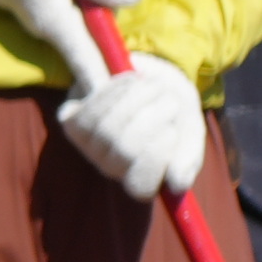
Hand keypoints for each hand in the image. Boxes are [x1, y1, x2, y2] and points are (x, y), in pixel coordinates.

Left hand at [52, 53, 204, 202]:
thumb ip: (188, 155)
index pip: (142, 187)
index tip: (172, 131)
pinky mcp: (71, 121)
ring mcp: (88, 147)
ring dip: (137, 97)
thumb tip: (178, 183)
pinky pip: (91, 110)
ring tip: (153, 85)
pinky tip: (129, 81)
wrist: (146, 74)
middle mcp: (112, 167)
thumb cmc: (174, 108)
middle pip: (125, 150)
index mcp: (143, 178)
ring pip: (108, 128)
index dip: (156, 158)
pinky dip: (115, 90)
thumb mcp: (190, 128)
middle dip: (155, 116)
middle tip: (170, 99)